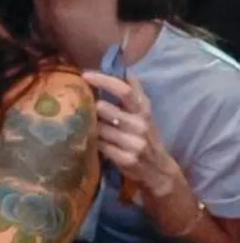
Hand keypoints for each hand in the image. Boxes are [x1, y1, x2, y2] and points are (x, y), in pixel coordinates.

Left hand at [83, 72, 178, 196]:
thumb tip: (127, 71)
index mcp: (144, 111)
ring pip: (98, 127)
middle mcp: (140, 125)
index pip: (125, 91)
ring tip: (91, 126)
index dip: (104, 81)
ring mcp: (133, 143)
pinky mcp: (125, 159)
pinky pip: (99, 144)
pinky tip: (95, 141)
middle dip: (91, 108)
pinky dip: (94, 142)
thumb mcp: (145, 115)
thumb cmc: (147, 137)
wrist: (159, 170)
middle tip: (84, 108)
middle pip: (104, 109)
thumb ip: (136, 94)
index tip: (85, 75)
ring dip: (92, 126)